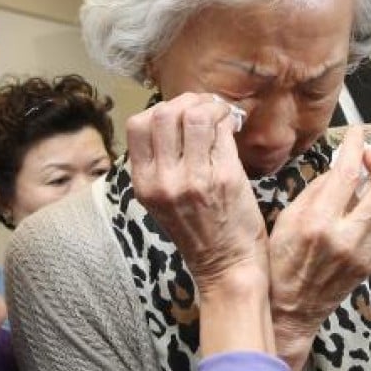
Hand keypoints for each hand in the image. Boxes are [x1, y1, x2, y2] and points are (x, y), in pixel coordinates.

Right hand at [126, 93, 271, 354]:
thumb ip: (159, 165)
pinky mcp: (224, 178)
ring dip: (211, 107)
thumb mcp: (162, 202)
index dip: (160, 110)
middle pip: (163, 113)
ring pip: (194, 114)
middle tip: (205, 110)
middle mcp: (163, 180)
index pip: (137, 125)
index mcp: (144, 184)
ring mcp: (193, 179)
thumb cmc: (199, 233)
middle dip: (187, 102)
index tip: (181, 116)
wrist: (227, 268)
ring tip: (221, 116)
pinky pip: (221, 130)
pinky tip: (233, 127)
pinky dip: (228, 119)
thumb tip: (172, 119)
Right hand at [267, 125, 370, 369]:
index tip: (358, 132)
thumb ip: (315, 192)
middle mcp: (346, 237)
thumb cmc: (278, 265)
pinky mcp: (370, 263)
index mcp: (318, 223)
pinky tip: (364, 203)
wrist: (288, 311)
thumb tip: (338, 170)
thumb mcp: (286, 221)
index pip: (348, 173)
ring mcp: (363, 252)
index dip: (357, 146)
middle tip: (370, 154)